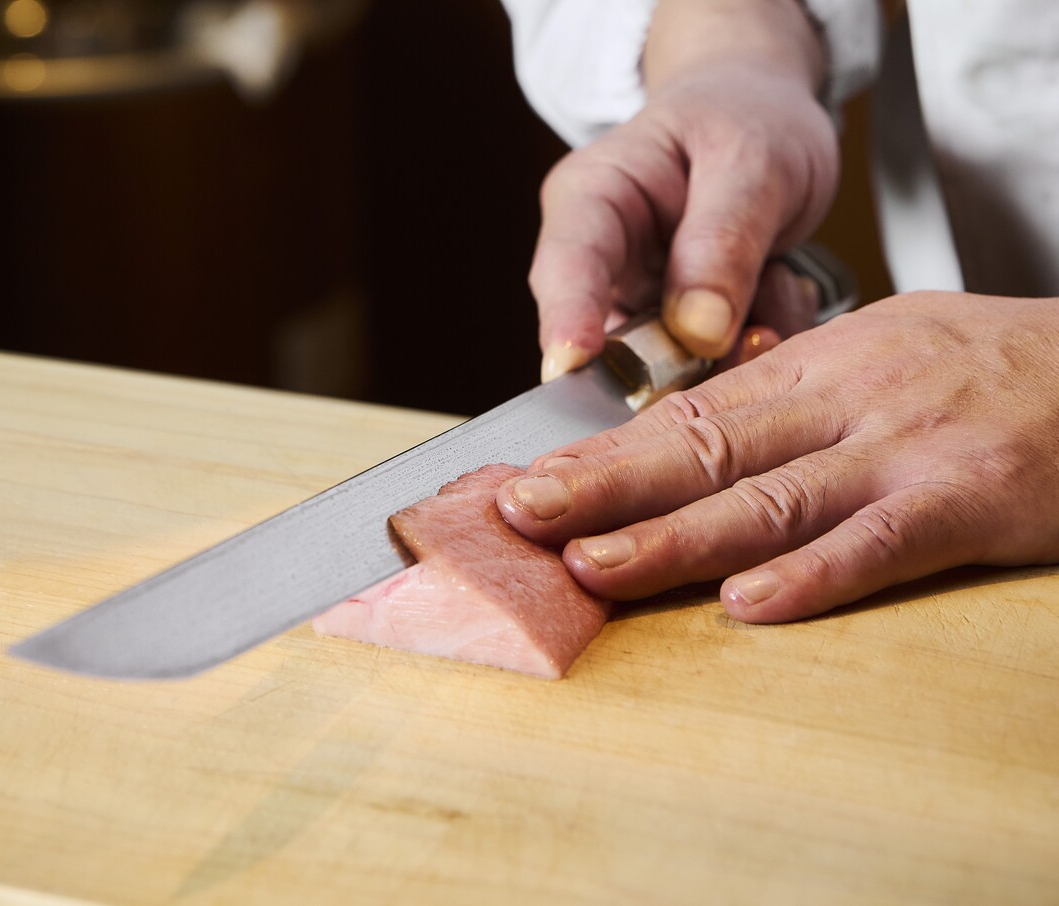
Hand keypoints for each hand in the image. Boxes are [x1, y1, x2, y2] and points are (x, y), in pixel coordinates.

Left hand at [498, 293, 1058, 621]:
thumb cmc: (992, 364)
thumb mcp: (882, 348)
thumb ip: (794, 391)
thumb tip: (704, 421)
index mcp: (818, 366)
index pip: (688, 413)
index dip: (603, 450)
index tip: (532, 478)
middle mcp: (847, 400)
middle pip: (704, 449)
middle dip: (603, 487)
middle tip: (521, 516)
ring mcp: (904, 447)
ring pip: (769, 498)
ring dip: (673, 537)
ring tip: (594, 568)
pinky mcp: (967, 496)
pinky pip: (879, 541)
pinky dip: (812, 576)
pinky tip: (746, 606)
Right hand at [532, 2, 837, 379]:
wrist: (764, 119)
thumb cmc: (747, 118)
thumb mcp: (753, 160)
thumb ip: (725, 241)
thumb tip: (699, 330)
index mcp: (591, 198)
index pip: (567, 265)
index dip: (568, 318)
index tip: (574, 362)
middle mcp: (600, 263)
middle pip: (612, 341)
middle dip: (682, 358)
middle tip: (755, 336)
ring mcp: (637, 304)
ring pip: (667, 368)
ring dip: (732, 350)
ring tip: (777, 285)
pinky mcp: (673, 334)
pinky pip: (709, 369)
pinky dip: (753, 346)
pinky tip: (775, 294)